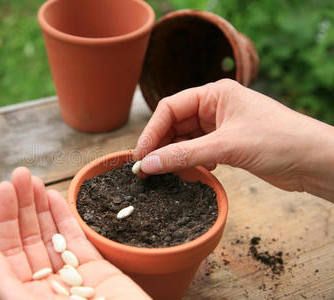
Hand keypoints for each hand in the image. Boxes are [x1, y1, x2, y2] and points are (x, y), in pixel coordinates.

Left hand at [0, 167, 150, 299]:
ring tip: (34, 180)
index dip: (5, 217)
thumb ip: (3, 282)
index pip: (8, 248)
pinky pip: (77, 239)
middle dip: (23, 204)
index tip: (4, 189)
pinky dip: (66, 217)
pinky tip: (55, 197)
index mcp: (23, 293)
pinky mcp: (95, 270)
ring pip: (51, 233)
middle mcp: (44, 283)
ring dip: (42, 205)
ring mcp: (70, 275)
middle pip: (29, 236)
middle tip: (20, 174)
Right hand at [134, 79, 333, 200]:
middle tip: (148, 170)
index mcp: (214, 93)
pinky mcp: (228, 145)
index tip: (140, 156)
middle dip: (162, 147)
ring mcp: (221, 126)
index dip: (151, 132)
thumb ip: (184, 155)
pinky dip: (193, 163)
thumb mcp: (226, 147)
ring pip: (185, 141)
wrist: (314, 161)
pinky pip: (199, 152)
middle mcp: (215, 107)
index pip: (169, 108)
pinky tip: (199, 173)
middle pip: (175, 125)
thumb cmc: (279, 141)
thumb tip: (148, 164)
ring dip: (177, 158)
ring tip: (173, 174)